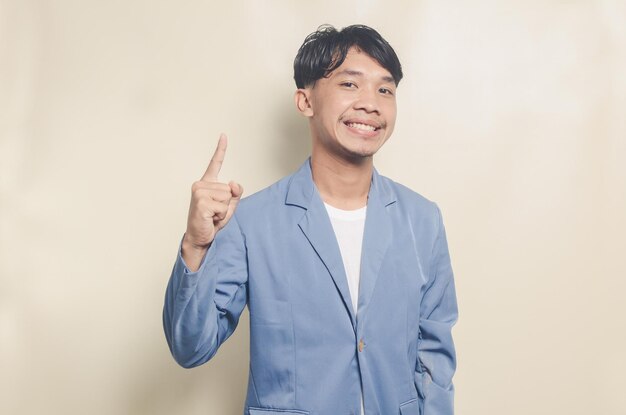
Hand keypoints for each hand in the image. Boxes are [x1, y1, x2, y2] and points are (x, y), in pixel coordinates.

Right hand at [183, 134, 242, 260]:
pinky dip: (221, 216)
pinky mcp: (201, 202)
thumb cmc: (212, 221)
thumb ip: (236, 193)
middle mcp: (200, 184)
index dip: (220, 149)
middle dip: (227, 204)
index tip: (224, 135)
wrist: (200, 237)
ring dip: (224, 210)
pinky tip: (210, 218)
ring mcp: (199, 192)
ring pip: (227, 197)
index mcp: (207, 183)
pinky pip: (223, 207)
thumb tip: (233, 183)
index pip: (215, 163)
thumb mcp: (229, 206)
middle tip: (215, 212)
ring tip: (212, 215)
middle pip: (229, 189)